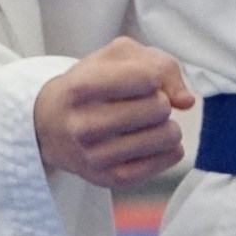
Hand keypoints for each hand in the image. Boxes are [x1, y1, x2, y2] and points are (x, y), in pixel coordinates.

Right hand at [33, 39, 194, 188]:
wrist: (50, 125)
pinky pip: (171, 157)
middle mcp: (84, 126)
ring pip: (169, 135)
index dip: (154, 75)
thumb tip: (186, 101)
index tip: (142, 79)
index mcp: (81, 87)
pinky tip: (149, 140)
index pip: (147, 78)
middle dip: (160, 100)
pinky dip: (168, 145)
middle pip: (160, 107)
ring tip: (147, 122)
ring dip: (166, 124)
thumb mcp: (116, 56)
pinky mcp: (113, 179)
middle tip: (143, 103)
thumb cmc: (92, 83)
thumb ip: (159, 65)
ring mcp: (97, 157)